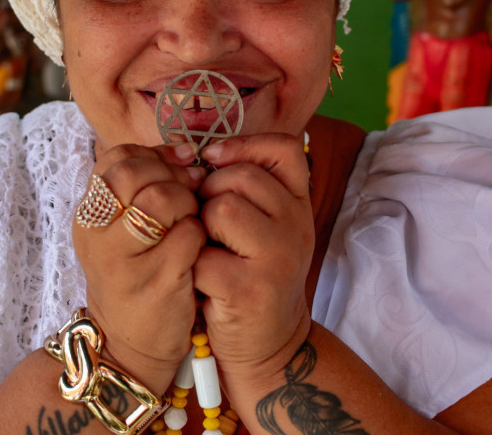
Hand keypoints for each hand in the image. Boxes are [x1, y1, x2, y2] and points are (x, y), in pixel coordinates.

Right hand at [72, 142, 206, 391]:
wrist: (130, 347)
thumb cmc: (135, 277)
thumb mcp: (120, 231)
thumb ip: (142, 188)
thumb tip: (186, 152)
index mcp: (88, 215)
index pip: (116, 158)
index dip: (154, 156)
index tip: (178, 168)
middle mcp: (97, 235)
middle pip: (135, 173)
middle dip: (171, 176)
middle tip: (188, 195)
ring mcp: (124, 260)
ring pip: (161, 199)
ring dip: (188, 203)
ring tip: (191, 221)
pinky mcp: (156, 282)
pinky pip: (189, 235)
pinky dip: (201, 235)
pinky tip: (198, 250)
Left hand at [194, 134, 313, 383]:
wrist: (269, 345)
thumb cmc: (253, 276)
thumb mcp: (266, 227)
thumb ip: (247, 189)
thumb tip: (201, 154)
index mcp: (299, 204)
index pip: (284, 148)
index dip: (243, 145)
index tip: (214, 160)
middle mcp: (297, 226)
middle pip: (239, 177)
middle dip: (209, 194)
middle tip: (208, 225)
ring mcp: (278, 258)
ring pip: (221, 210)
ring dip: (200, 229)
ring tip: (209, 251)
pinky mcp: (250, 289)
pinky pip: (202, 256)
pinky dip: (193, 269)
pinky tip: (205, 283)